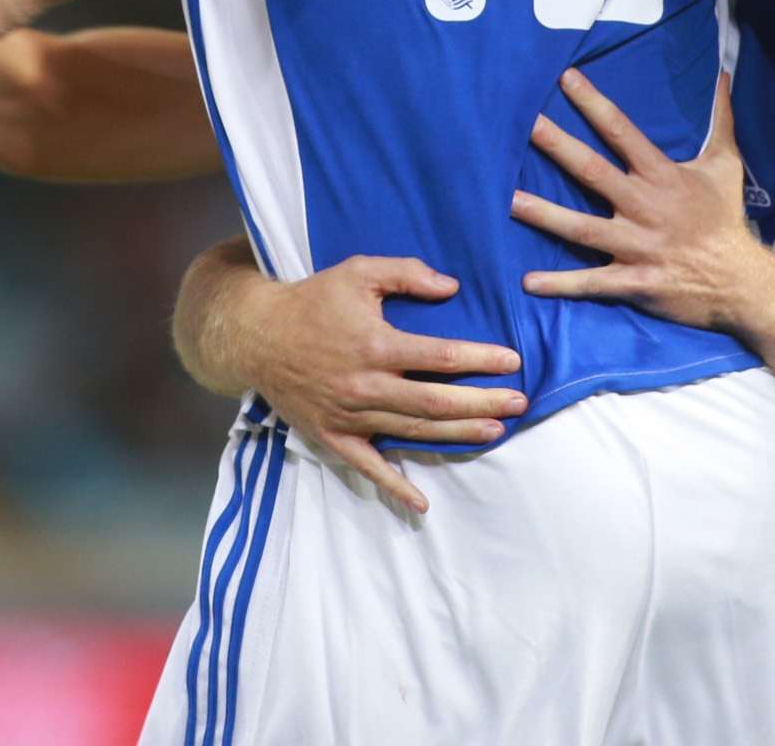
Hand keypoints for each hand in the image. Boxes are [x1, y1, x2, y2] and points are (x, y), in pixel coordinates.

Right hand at [228, 256, 525, 512]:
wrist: (255, 334)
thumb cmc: (312, 299)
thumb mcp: (358, 271)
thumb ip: (406, 273)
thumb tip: (452, 287)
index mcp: (376, 344)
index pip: (442, 356)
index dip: (481, 360)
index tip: (512, 361)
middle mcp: (366, 385)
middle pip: (436, 402)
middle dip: (483, 403)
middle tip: (519, 403)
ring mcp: (349, 415)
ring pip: (413, 432)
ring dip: (457, 434)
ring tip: (495, 431)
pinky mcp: (331, 436)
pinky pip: (366, 467)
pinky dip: (393, 486)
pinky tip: (420, 503)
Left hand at [514, 69, 774, 332]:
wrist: (742, 280)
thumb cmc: (726, 218)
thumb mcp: (726, 164)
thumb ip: (721, 119)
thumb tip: (724, 77)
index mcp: (661, 175)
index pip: (621, 130)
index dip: (593, 103)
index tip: (565, 78)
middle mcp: (644, 206)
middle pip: (593, 172)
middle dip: (558, 147)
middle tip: (525, 125)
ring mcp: (636, 245)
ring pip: (583, 228)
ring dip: (545, 215)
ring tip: (509, 201)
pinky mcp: (633, 281)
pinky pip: (592, 283)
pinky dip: (561, 284)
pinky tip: (528, 282)